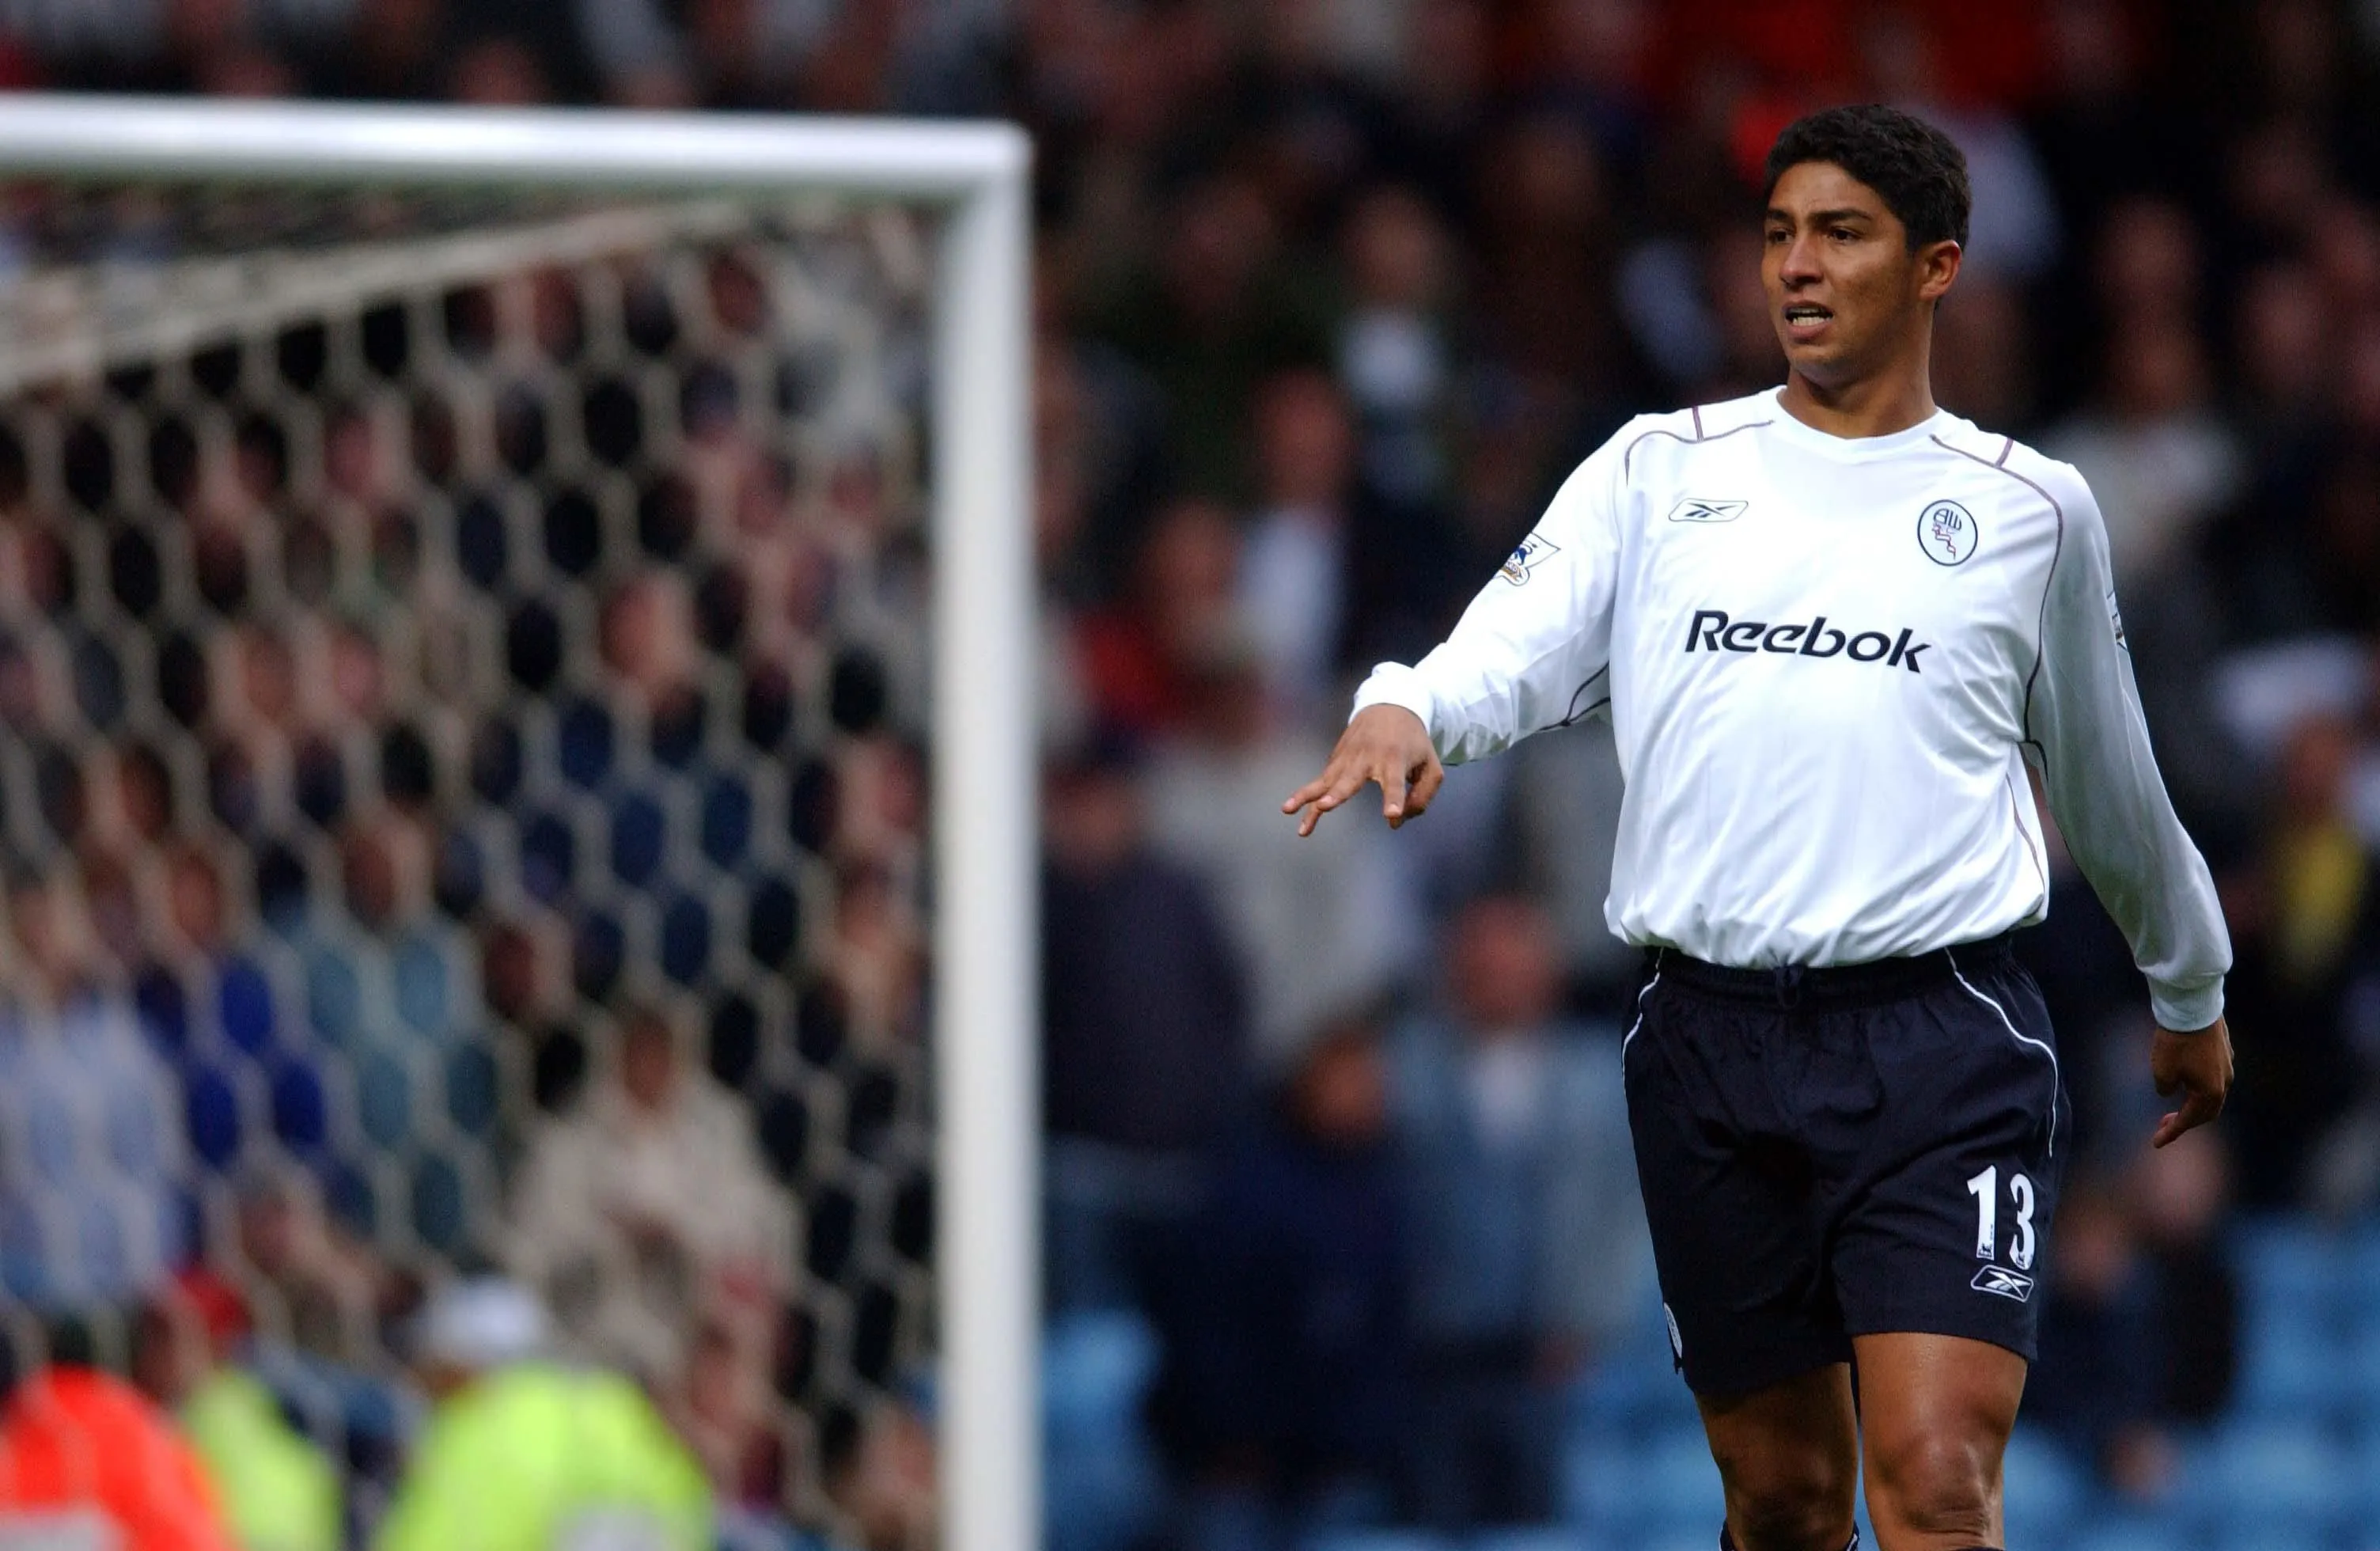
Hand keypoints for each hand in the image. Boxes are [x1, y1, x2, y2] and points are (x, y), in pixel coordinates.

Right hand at [1282, 705, 1442, 835]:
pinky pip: (1320, 782)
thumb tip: (1396, 821)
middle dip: (1337, 793)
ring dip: (1306, 796)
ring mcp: (1347, 757)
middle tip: (1324, 806)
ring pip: (1325, 780)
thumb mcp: (1431, 766)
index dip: (1394, 798)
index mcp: (1395, 758)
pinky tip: (1291, 809)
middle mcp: (1368, 757)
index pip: (1395, 783)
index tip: (1391, 814)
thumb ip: (1422, 796)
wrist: (1389, 705)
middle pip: (1350, 778)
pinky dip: (1305, 795)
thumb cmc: (1414, 742)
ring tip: (1287, 810)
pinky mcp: (1336, 760)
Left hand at [2149, 1015, 2231, 1147]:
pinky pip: (2211, 1075)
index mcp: (2211, 1093)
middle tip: (2164, 1125)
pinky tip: (2184, 1080)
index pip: (2190, 1120)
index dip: (2172, 1132)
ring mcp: (2227, 1065)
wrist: (2193, 1006)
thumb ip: (2165, 1089)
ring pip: (2211, 1093)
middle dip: (2185, 1121)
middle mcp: (2224, 1082)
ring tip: (2173, 1106)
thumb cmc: (2175, 1042)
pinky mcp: (2223, 1050)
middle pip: (2206, 1111)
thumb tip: (2171, 1090)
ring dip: (2192, 1103)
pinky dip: (2197, 1085)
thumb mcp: (2161, 1072)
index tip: (2156, 1143)